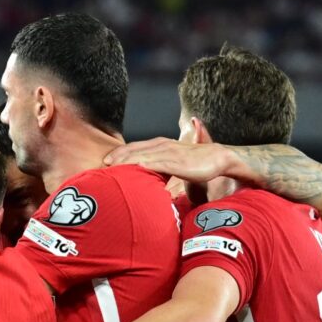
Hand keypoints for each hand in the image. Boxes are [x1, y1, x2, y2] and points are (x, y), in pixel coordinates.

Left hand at [102, 138, 230, 184]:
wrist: (218, 158)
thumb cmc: (196, 163)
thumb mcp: (175, 163)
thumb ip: (162, 166)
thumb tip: (150, 177)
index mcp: (161, 145)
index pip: (136, 147)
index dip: (121, 153)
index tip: (107, 160)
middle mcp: (163, 145)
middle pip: (135, 149)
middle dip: (119, 156)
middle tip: (103, 165)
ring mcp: (170, 152)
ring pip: (143, 155)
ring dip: (127, 160)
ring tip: (112, 167)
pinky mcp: (177, 161)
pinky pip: (158, 162)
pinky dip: (145, 164)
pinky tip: (134, 168)